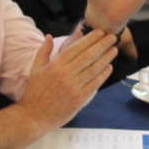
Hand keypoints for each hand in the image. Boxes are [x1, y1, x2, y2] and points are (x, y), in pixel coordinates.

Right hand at [0, 32, 116, 148]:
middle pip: (88, 56)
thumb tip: (49, 36)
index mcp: (55, 66)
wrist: (34, 116)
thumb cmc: (34, 92)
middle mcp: (65, 75)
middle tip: (112, 37)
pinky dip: (103, 75)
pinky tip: (109, 67)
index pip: (76, 48)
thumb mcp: (35, 69)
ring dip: (106, 58)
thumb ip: (43, 51)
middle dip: (102, 45)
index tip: (100, 32)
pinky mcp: (79, 99)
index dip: (89, 39)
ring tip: (114, 50)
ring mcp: (73, 87)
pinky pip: (94, 84)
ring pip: (94, 69)